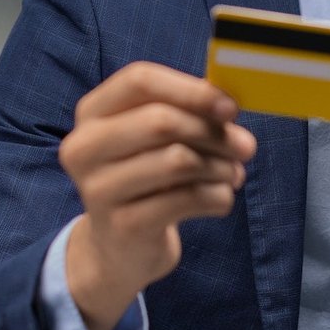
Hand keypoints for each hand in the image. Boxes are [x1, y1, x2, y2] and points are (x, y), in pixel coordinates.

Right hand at [57, 61, 256, 329]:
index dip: (191, 89)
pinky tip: (222, 198)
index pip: (140, 81)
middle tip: (245, 146)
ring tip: (233, 173)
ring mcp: (98, 189)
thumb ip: (187, 113)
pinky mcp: (123, 225)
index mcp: (91, 113)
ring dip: (221, 166)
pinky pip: (187, 199)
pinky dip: (218, 196)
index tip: (231, 106)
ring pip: (178, 160)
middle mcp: (84, 147)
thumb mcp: (156, 140)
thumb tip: (228, 106)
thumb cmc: (147, 179)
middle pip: (161, 121)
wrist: (120, 248)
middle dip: (213, 132)